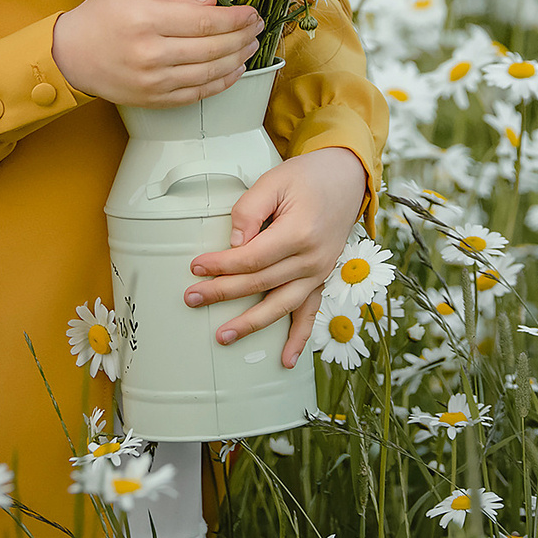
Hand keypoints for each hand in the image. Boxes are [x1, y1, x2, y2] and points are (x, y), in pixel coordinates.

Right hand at [50, 0, 261, 107]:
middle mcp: (151, 54)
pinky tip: (234, 70)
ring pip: (209, 73)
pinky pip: (197, 94)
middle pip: (213, 48)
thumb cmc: (100, 16)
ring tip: (251, 46)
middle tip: (257, 27)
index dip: (236, 18)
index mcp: (145, 20)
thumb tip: (211, 3)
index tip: (252, 12)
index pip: (205, 21)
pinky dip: (221, 83)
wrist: (69, 55)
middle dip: (242, 36)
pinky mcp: (154, 100)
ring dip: (238, 59)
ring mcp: (153, 82)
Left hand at [183, 146, 368, 367]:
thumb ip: (250, 210)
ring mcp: (319, 272)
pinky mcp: (321, 278)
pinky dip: (299, 338)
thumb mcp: (274, 181)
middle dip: (222, 293)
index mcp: (299, 233)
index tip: (197, 267)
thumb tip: (233, 245)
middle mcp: (312, 259)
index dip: (221, 265)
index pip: (252, 259)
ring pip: (281, 305)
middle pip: (260, 283)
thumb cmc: (307, 177)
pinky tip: (286, 359)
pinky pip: (310, 313)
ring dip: (251, 324)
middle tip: (192, 298)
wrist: (346, 179)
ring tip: (223, 336)